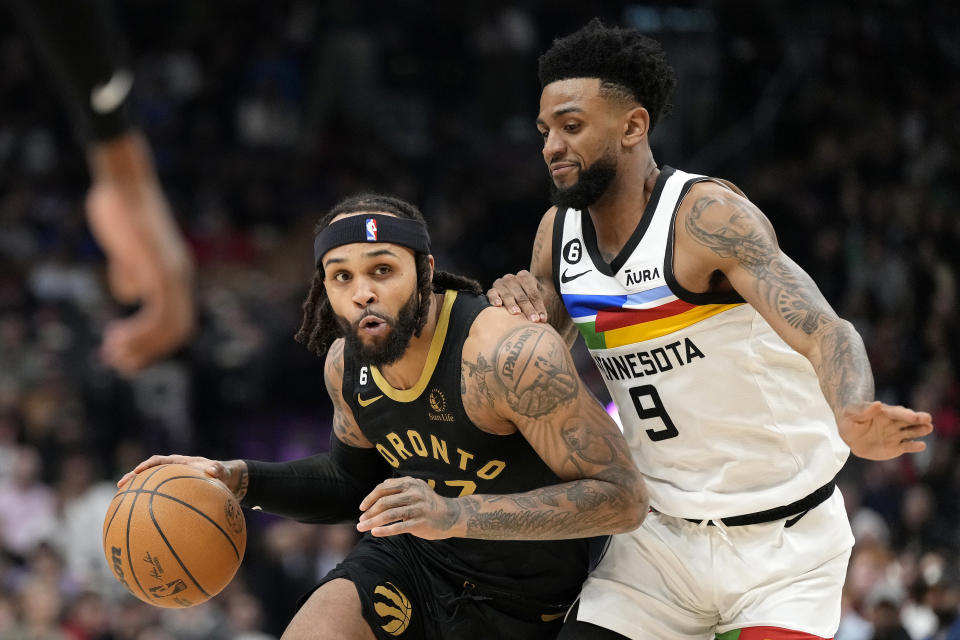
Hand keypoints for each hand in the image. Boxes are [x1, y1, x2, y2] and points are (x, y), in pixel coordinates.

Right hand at [86, 132, 194, 375]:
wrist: (123, 182)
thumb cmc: (121, 211)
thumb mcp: (127, 249)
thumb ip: (130, 271)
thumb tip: (130, 294)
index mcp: (176, 274)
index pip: (179, 322)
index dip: (156, 343)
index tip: (127, 352)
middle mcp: (181, 276)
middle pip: (180, 330)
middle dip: (150, 352)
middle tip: (119, 363)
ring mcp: (173, 272)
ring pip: (171, 326)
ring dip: (143, 347)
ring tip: (114, 353)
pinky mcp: (159, 267)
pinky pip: (159, 311)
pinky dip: (140, 331)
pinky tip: (117, 335)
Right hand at [117, 454, 247, 499]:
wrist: (226, 480)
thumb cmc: (222, 475)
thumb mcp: (222, 471)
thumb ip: (218, 469)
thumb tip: (214, 470)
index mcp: (180, 463)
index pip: (160, 460)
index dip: (148, 465)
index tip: (137, 471)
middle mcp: (172, 472)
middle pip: (148, 473)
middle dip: (133, 477)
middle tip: (120, 485)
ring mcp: (171, 484)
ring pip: (150, 486)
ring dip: (136, 493)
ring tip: (121, 504)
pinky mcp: (173, 495)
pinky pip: (158, 500)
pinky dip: (149, 507)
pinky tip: (142, 522)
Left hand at [357, 477, 461, 539]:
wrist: (451, 515)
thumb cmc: (429, 503)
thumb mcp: (417, 488)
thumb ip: (399, 486)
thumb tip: (380, 487)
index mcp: (410, 483)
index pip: (384, 488)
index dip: (370, 498)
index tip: (362, 508)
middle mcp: (414, 493)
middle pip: (384, 502)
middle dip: (369, 512)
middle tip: (360, 521)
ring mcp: (418, 508)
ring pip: (388, 515)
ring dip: (372, 522)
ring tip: (362, 528)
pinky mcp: (420, 522)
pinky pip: (398, 527)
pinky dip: (384, 530)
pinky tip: (375, 533)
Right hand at [487, 270, 547, 322]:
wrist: (516, 291)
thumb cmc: (530, 297)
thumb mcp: (540, 295)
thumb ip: (541, 304)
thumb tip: (543, 319)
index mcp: (525, 276)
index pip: (534, 293)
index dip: (539, 306)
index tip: (543, 319)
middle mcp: (512, 278)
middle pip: (522, 296)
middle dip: (528, 309)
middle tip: (534, 320)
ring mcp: (501, 284)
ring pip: (508, 296)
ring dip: (512, 305)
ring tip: (517, 313)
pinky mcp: (492, 290)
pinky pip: (492, 294)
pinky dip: (494, 299)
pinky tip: (498, 305)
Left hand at [838, 401, 933, 459]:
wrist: (850, 435)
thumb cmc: (850, 420)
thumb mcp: (852, 414)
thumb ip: (864, 411)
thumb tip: (877, 404)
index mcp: (884, 412)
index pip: (896, 412)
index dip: (904, 414)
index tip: (913, 416)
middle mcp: (893, 423)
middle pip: (908, 420)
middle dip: (918, 419)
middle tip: (928, 418)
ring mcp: (896, 435)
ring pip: (911, 432)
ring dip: (920, 430)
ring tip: (928, 428)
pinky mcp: (896, 447)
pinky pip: (906, 446)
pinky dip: (914, 446)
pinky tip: (922, 445)